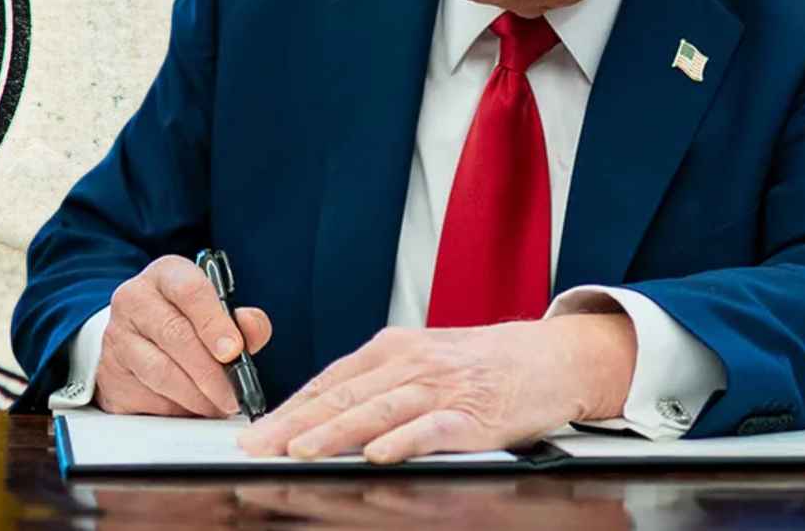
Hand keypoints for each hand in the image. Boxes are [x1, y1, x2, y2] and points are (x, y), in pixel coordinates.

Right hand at [94, 254, 272, 416]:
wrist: (138, 334)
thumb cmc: (187, 320)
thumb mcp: (217, 309)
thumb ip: (243, 320)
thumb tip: (252, 329)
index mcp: (166, 274)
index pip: (190, 290)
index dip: (214, 322)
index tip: (234, 351)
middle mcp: (134, 300)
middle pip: (175, 335)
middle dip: (210, 371)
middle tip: (233, 394)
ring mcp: (116, 337)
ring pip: (160, 371)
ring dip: (196, 396)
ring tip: (218, 405)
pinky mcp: (109, 374)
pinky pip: (146, 396)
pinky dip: (175, 408)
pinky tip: (192, 408)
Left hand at [236, 313, 635, 462]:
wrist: (550, 358)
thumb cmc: (483, 364)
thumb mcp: (424, 359)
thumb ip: (378, 382)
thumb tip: (321, 415)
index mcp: (395, 348)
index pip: (331, 380)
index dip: (290, 408)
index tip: (254, 434)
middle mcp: (413, 363)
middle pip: (345, 395)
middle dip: (296, 424)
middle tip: (258, 448)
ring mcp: (443, 388)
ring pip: (380, 410)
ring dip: (337, 430)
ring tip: (302, 450)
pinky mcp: (474, 414)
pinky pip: (432, 428)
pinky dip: (404, 440)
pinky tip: (378, 455)